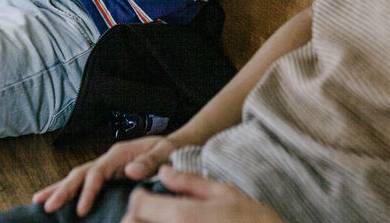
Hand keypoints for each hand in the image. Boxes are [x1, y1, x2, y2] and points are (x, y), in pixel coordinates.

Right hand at [33, 135, 176, 215]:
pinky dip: (70, 191)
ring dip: (59, 189)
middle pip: (80, 173)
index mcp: (119, 154)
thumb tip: (130, 171)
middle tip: (45, 205)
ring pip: (78, 177)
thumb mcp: (166, 152)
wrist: (175, 146)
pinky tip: (59, 201)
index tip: (81, 210)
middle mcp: (109, 159)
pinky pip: (86, 183)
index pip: (97, 173)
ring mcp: (107, 167)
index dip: (87, 191)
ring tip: (38, 201)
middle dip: (62, 190)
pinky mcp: (108, 176)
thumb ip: (149, 160)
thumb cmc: (172, 150)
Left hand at [122, 166, 281, 222]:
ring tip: (159, 222)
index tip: (147, 197)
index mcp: (183, 215)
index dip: (140, 198)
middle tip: (150, 214)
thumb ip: (190, 183)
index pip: (139, 204)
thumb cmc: (252, 221)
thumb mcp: (224, 193)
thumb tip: (165, 171)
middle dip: (137, 218)